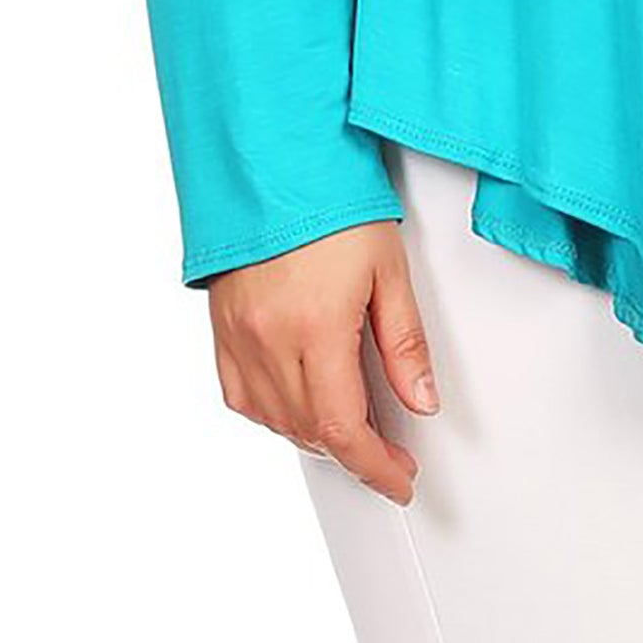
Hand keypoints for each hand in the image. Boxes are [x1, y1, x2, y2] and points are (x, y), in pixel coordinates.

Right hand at [208, 220, 437, 502]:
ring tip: (353, 425)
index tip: (399, 479)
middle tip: (389, 452)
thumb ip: (405, 342)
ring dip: (317, 435)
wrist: (275, 163)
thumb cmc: (333, 203)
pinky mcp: (221, 329)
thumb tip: (421, 400)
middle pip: (311, 430)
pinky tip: (299, 403)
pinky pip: (242, 398)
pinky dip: (274, 413)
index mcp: (316, 328)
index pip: (345, 430)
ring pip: (276, 420)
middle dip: (355, 453)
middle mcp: (270, 340)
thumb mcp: (388, 269)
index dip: (375, 467)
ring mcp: (240, 337)